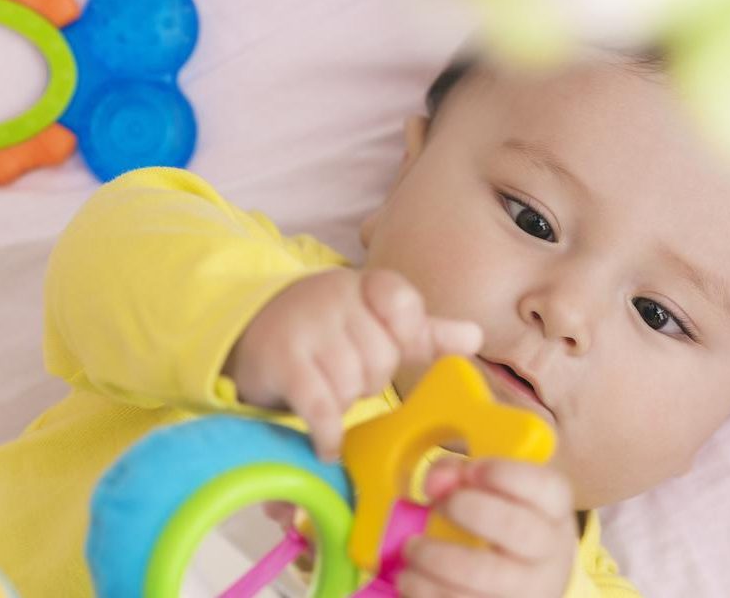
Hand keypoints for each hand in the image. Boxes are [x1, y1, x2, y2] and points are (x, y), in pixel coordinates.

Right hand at [223, 268, 481, 459]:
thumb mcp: (376, 323)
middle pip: (382, 356)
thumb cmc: (331, 332)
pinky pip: (322, 406)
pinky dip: (328, 433)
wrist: (255, 332)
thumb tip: (475, 337)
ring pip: (353, 384)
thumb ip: (425, 332)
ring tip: (329, 394)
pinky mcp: (282, 362)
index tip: (394, 345)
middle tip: (350, 377)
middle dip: (371, 379)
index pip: (402, 301)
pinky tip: (328, 444)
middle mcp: (334, 297)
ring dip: (344, 403)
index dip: (406, 333)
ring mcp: (306, 327)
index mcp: (365, 285)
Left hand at [398, 458, 576, 597]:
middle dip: (466, 509)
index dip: (503, 473)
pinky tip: (412, 578)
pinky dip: (424, 591)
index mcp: (553, 510)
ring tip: (411, 549)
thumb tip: (433, 482)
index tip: (470, 470)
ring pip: (484, 577)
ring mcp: (529, 591)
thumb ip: (455, 472)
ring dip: (434, 559)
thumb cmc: (497, 520)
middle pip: (518, 529)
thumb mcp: (486, 489)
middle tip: (438, 506)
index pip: (546, 487)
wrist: (522, 576)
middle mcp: (550, 553)